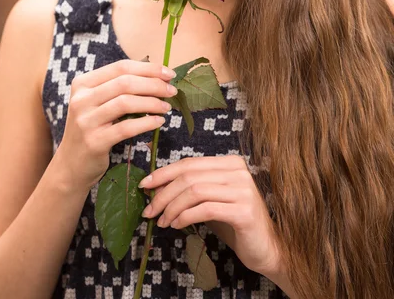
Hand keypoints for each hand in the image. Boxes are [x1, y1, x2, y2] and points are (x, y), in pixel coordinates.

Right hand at [54, 59, 176, 192]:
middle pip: (125, 82)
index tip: (169, 74)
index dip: (148, 68)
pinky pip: (126, 128)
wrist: (71, 166)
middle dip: (154, 84)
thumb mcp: (98, 104)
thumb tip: (157, 76)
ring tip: (167, 107)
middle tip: (172, 91)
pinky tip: (159, 122)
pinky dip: (146, 123)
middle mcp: (81, 99)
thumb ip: (120, 88)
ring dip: (152, 103)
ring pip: (126, 102)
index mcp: (83, 84)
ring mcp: (86, 120)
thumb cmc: (93, 129)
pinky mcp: (94, 141)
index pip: (121, 67)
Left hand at [139, 155, 282, 275]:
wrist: (266, 248)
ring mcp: (243, 189)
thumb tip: (156, 187)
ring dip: (172, 207)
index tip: (145, 186)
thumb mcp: (211, 200)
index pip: (190, 163)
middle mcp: (239, 171)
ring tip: (162, 221)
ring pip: (195, 191)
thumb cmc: (235, 223)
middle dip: (164, 193)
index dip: (164, 173)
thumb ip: (192, 189)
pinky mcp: (244, 210)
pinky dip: (186, 216)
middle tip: (149, 210)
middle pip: (190, 176)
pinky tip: (176, 225)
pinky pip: (205, 209)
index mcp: (230, 163)